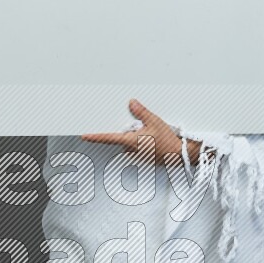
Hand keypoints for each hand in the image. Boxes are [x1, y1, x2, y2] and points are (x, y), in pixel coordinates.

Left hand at [81, 98, 204, 166]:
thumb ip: (141, 112)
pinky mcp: (143, 158)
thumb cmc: (167, 141)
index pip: (108, 138)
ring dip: (137, 137)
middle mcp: (131, 150)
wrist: (178, 154)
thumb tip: (132, 103)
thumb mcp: (154, 121)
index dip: (95, 137)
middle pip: (122, 138)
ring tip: (151, 135)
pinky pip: (138, 147)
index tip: (85, 136)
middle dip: (130, 131)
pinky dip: (143, 143)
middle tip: (144, 129)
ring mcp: (137, 156)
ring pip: (130, 143)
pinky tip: (154, 141)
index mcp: (130, 141)